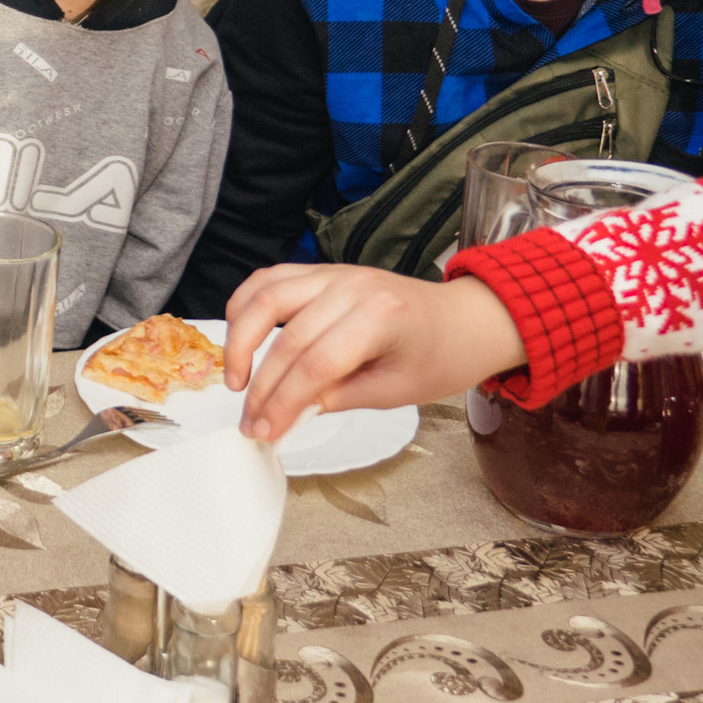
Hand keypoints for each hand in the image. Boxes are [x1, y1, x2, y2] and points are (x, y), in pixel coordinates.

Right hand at [222, 266, 525, 441]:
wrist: (466, 319)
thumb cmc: (441, 356)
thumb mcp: (397, 391)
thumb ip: (339, 398)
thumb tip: (288, 412)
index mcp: (381, 318)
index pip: (317, 364)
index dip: (284, 402)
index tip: (266, 431)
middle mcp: (353, 287)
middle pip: (288, 338)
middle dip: (262, 387)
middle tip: (250, 421)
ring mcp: (334, 273)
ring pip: (266, 298)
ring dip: (240, 340)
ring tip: (236, 380)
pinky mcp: (322, 271)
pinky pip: (270, 280)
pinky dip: (246, 306)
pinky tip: (239, 336)